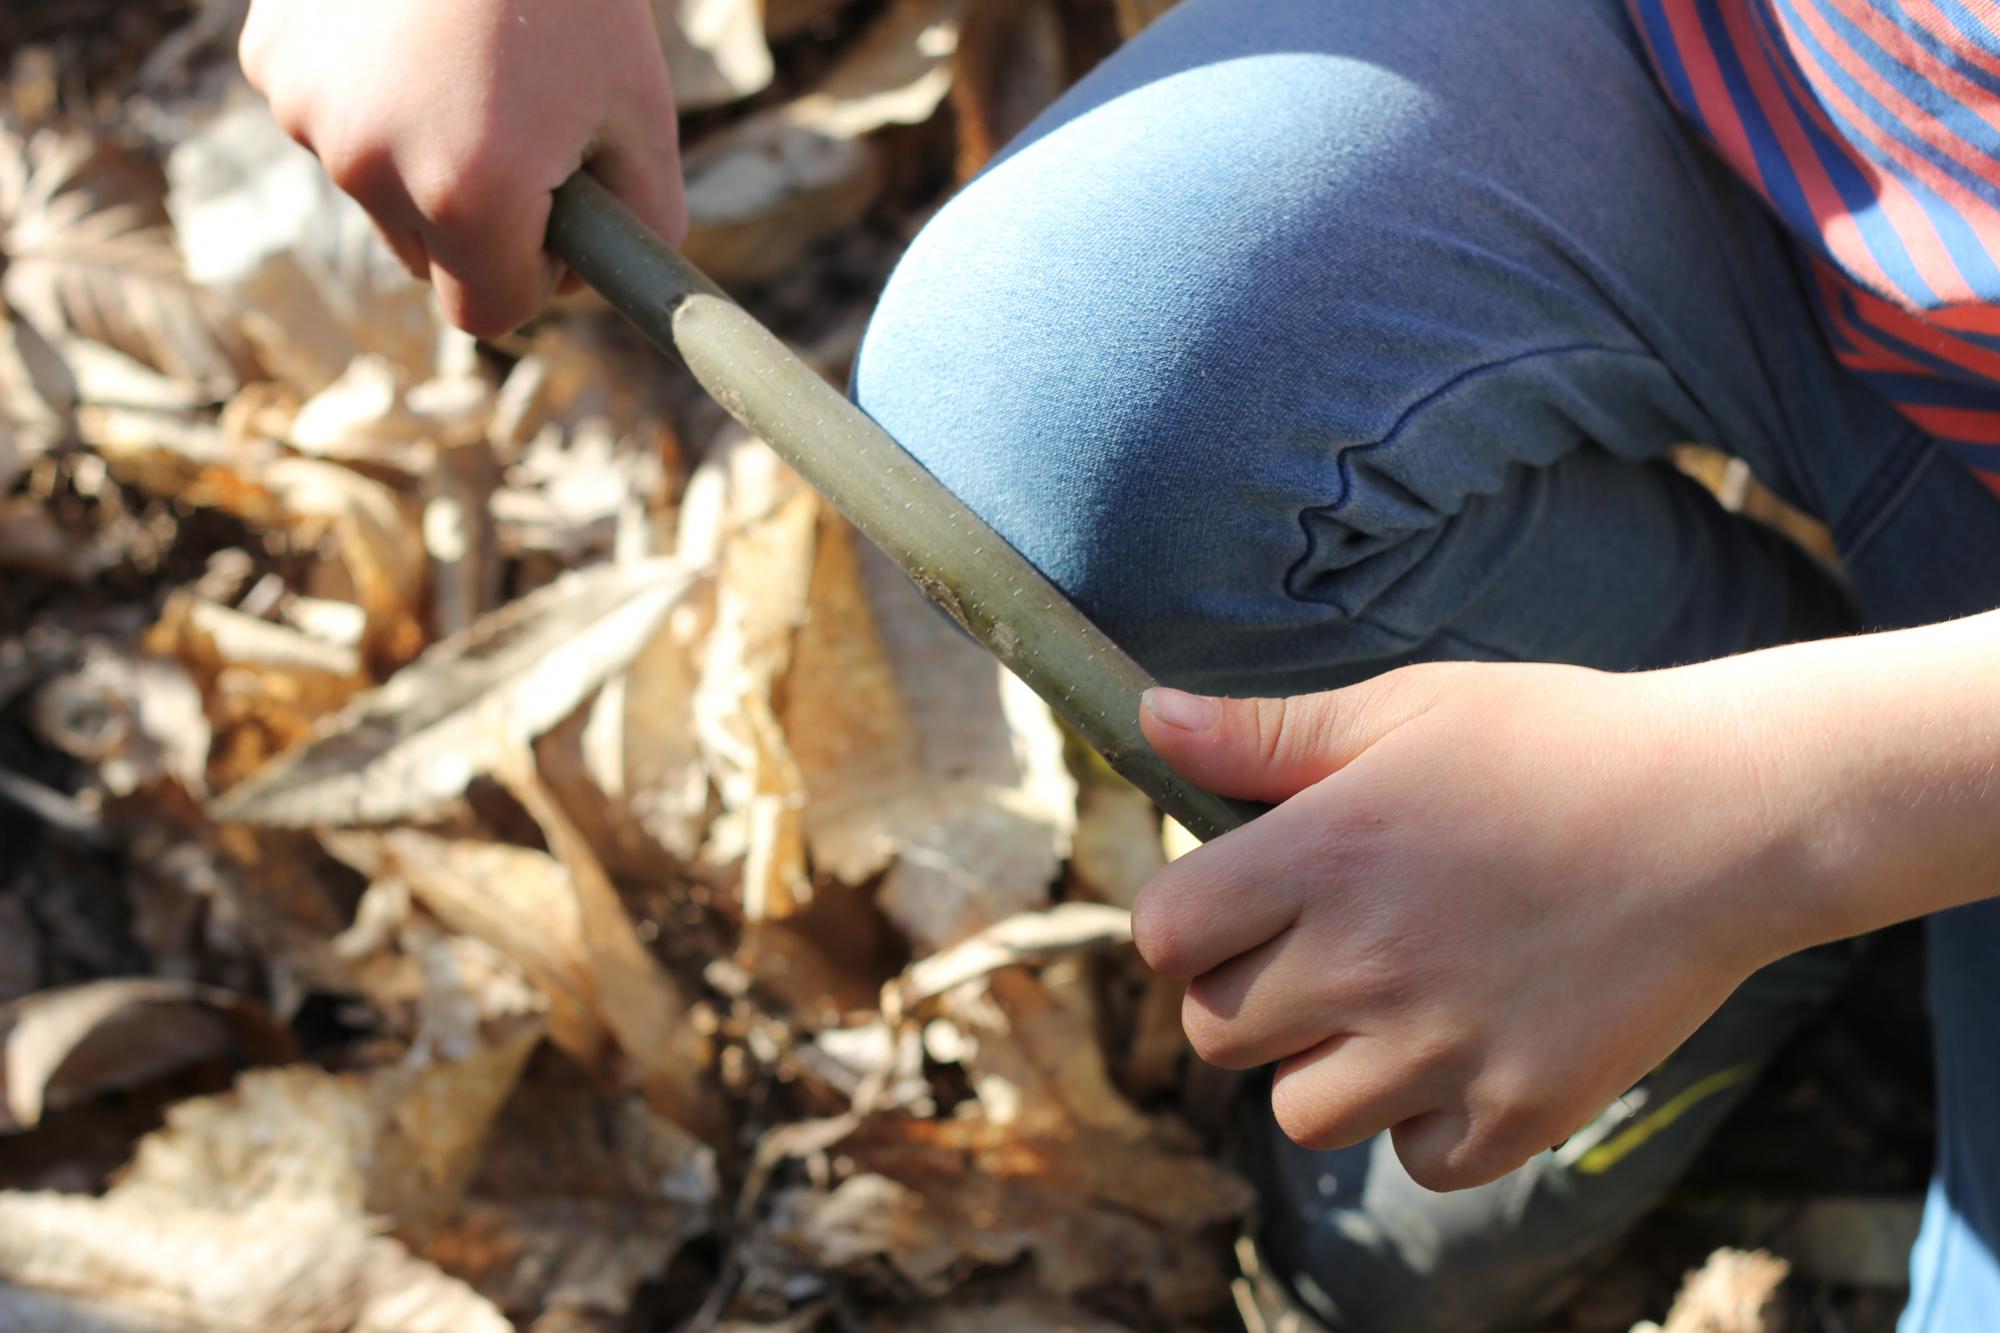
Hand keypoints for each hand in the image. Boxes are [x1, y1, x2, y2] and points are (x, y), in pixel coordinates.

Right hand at [240, 0, 687, 337]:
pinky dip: (370, 94)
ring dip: (419, 153)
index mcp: (471, 195)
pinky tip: (408, 28)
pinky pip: (332, 120)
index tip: (555, 222)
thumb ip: (641, 223)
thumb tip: (599, 281)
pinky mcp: (270, 61)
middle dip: (476, 218)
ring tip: (465, 61)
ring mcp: (309, 113)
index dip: (530, 275)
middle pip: (428, 257)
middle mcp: (373, 168)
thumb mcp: (640, 112)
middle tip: (521, 126)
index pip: (487, 313)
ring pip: (378, 189)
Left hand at [1132, 661, 1805, 1191]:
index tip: (1235, 906)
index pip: (1165, 934)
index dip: (1186, 923)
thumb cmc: (1559, 743)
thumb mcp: (1406, 707)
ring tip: (1397, 1004)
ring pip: (1301, 1113)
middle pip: (1215, 1033)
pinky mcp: (1522, 1108)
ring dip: (1327, 1069)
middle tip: (1319, 953)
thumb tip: (1150, 720)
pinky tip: (1467, 1048)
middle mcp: (1367, 961)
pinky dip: (1428, 1122)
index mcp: (1323, 855)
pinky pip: (1417, 1159)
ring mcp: (1445, 1047)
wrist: (1729, 811)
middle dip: (1246, 997)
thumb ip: (1267, 735)